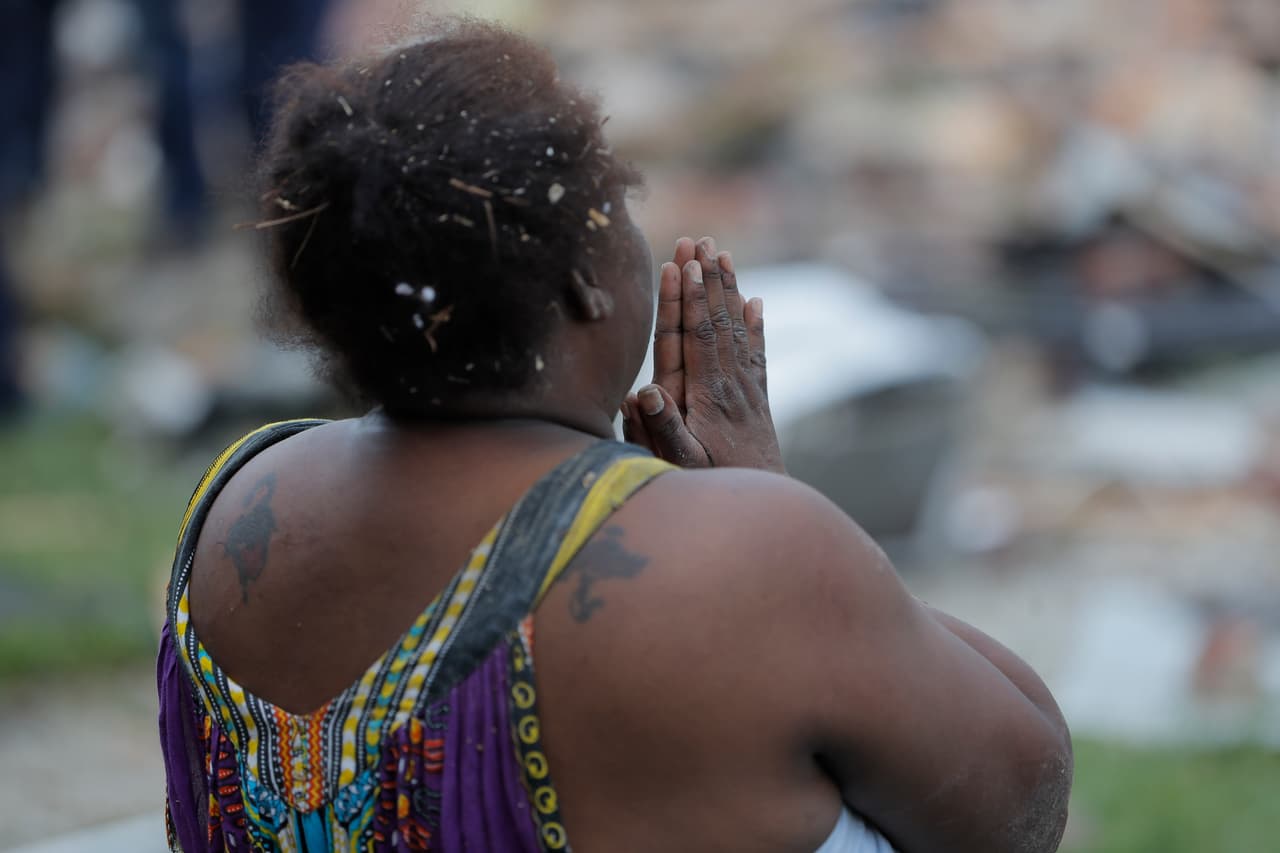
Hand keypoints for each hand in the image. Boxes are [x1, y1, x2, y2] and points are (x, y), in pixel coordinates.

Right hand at [621, 236, 784, 472]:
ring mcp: (747, 389)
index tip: (682, 266)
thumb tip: (639, 393)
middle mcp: (730, 384)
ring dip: (728, 290)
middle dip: (706, 280)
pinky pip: (756, 353)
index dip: (688, 301)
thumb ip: (661, 429)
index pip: (696, 337)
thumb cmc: (712, 485)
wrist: (761, 500)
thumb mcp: (681, 464)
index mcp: (708, 395)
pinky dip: (754, 324)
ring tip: (722, 254)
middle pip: (717, 321)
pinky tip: (756, 301)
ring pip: (736, 329)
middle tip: (699, 241)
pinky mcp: (757, 399)